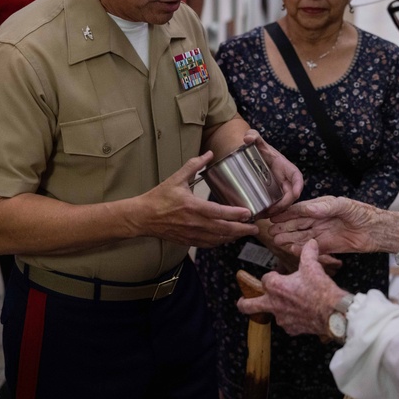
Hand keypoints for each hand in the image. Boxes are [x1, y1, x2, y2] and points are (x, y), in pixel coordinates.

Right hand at [135, 151, 258, 247]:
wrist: (143, 217)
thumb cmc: (159, 197)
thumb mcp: (176, 178)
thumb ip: (194, 165)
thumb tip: (209, 154)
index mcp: (192, 206)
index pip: (219, 212)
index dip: (236, 214)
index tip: (248, 213)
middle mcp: (194, 223)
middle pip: (223, 229)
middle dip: (241, 230)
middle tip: (255, 228)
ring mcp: (191, 234)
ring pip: (218, 239)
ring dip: (233, 237)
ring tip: (245, 233)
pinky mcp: (188, 240)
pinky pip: (208, 244)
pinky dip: (220, 242)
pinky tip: (227, 238)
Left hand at [237, 240, 344, 336]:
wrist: (333, 313)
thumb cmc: (320, 290)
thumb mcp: (313, 267)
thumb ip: (308, 254)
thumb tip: (311, 243)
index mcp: (276, 286)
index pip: (265, 279)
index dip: (271, 276)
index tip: (278, 274)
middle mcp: (274, 303)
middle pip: (250, 305)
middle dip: (243, 303)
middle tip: (242, 301)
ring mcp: (282, 318)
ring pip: (272, 314)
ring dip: (276, 309)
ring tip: (288, 305)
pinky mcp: (292, 329)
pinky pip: (287, 324)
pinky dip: (291, 319)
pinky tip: (301, 315)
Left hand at [242, 130, 302, 216]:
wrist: (253, 158)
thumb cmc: (259, 150)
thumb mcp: (258, 143)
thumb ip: (254, 136)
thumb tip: (248, 138)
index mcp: (286, 168)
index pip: (297, 177)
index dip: (298, 186)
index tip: (296, 193)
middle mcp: (286, 181)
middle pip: (290, 196)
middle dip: (284, 205)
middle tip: (271, 211)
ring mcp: (280, 190)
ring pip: (283, 204)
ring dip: (276, 212)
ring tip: (264, 215)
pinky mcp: (273, 197)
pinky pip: (275, 206)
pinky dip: (270, 212)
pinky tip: (260, 216)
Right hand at [268, 195, 398, 258]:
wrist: (376, 231)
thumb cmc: (362, 214)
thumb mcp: (344, 206)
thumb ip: (326, 207)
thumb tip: (309, 209)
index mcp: (321, 207)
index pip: (300, 210)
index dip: (286, 213)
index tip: (274, 215)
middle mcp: (319, 220)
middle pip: (297, 224)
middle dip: (284, 227)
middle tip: (270, 230)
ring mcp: (322, 233)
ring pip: (301, 236)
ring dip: (289, 238)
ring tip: (277, 240)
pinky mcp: (327, 246)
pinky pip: (311, 248)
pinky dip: (301, 249)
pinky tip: (291, 249)